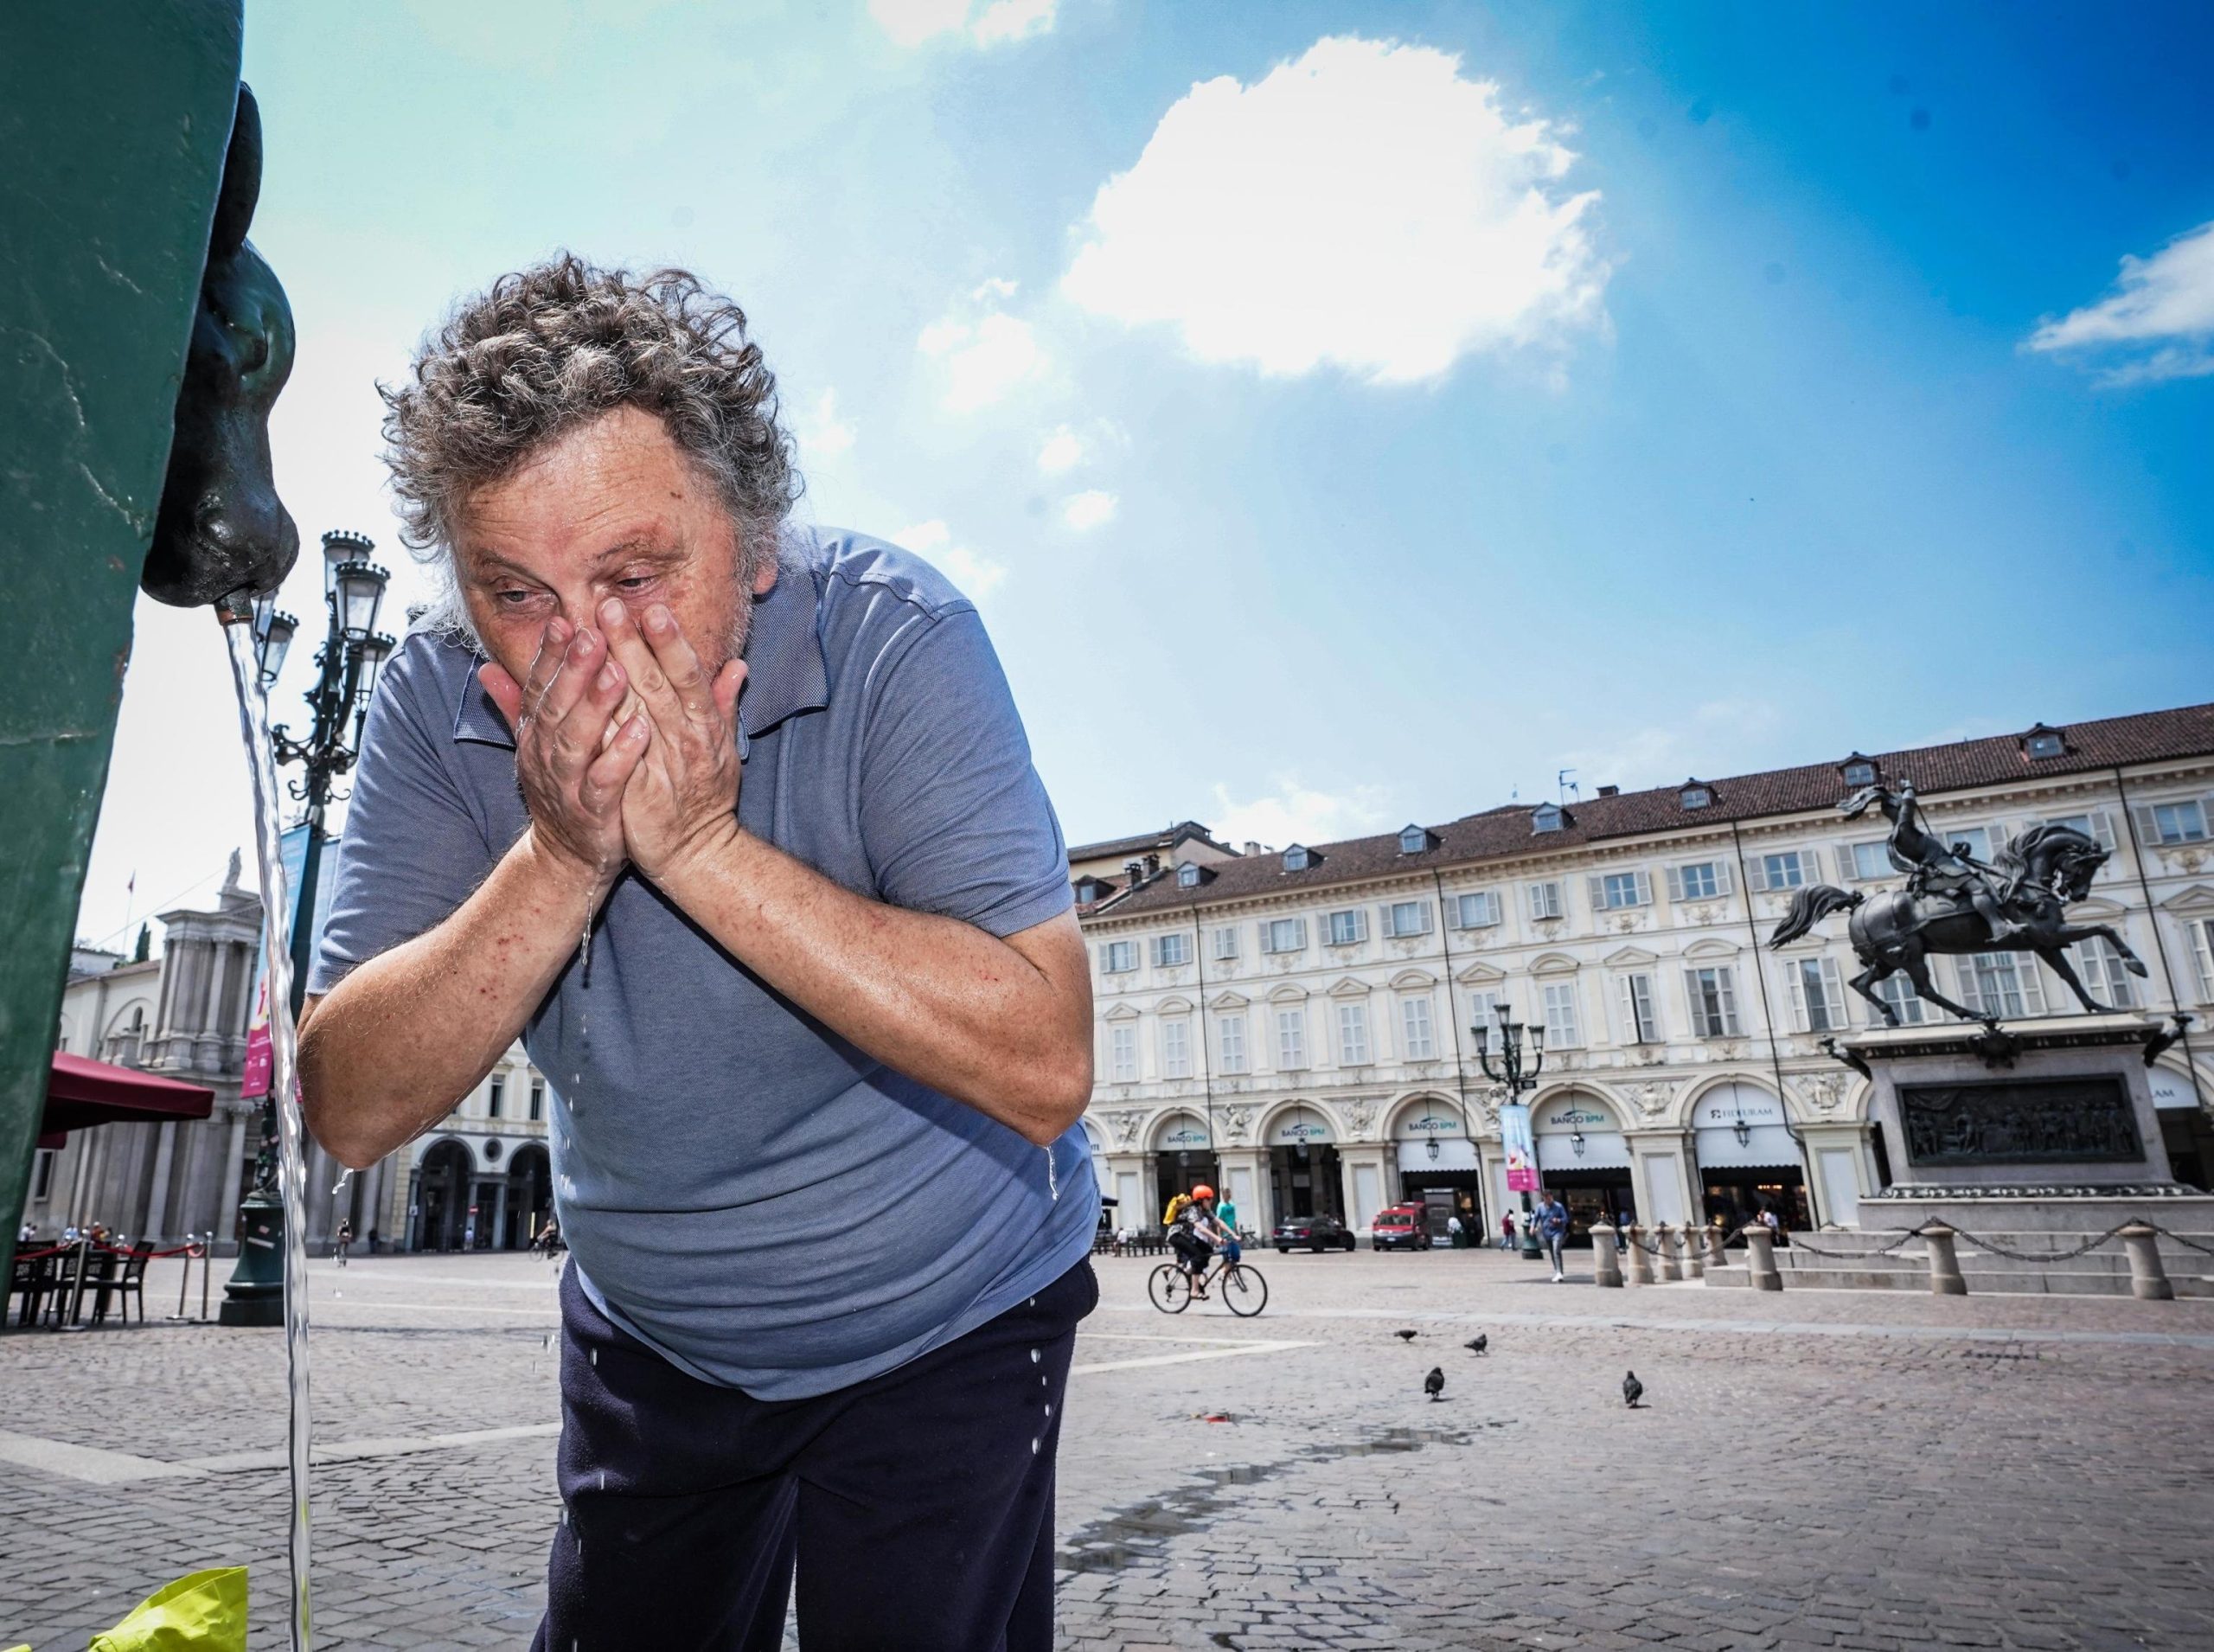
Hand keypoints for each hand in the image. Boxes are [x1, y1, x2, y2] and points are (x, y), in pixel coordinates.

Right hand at [479, 617, 649, 889]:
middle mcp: (545, 756)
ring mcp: (566, 785)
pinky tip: (642, 731)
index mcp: (536, 736)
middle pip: (555, 707)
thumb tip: (485, 668)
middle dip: (573, 669)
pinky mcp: (593, 813)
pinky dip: (620, 756)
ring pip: (575, 741)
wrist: (566, 861)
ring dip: (596, 705)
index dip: (550, 655)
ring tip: (617, 672)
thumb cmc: (563, 793)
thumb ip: (516, 706)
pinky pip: (605, 782)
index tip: (565, 620)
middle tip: (592, 632)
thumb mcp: (537, 747)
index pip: (539, 687)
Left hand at [596, 598, 745, 882]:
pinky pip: (619, 756)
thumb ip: (724, 705)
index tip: (650, 606)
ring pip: (635, 713)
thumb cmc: (708, 797)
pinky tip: (584, 705)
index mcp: (703, 725)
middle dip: (631, 643)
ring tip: (591, 640)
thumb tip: (737, 667)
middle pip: (657, 684)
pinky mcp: (640, 792)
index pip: (686, 673)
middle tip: (608, 604)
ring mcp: (664, 766)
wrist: (697, 853)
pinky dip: (606, 731)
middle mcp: (687, 739)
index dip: (669, 640)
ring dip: (611, 675)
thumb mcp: (724, 749)